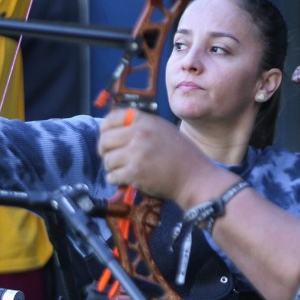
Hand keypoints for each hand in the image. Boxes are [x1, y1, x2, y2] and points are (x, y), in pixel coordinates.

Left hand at [97, 109, 213, 200]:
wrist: (194, 177)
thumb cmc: (181, 154)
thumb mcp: (163, 129)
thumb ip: (141, 126)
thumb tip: (115, 129)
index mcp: (144, 120)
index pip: (111, 119)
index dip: (104, 130)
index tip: (106, 138)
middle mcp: (139, 133)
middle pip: (104, 140)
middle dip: (104, 151)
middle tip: (111, 158)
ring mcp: (136, 153)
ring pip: (107, 160)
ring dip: (112, 168)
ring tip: (122, 170)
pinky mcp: (135, 172)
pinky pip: (112, 176)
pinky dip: (115, 180)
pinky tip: (124, 180)